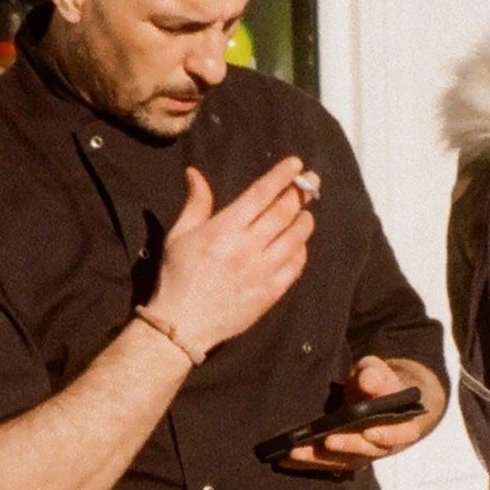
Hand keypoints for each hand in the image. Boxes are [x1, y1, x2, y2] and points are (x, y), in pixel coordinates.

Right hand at [152, 159, 316, 358]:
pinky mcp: (270, 293)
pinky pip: (295, 267)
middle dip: (300, 193)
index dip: (281, 176)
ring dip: (305, 221)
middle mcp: (247, 247)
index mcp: (224, 229)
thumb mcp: (179, 235)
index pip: (260, 194)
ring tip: (307, 213)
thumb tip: (195, 173)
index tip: (296, 164)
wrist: (183, 325)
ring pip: (295, 238)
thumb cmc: (177, 277)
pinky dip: (301, 251)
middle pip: (283, 212)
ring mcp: (262, 271)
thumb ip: (196, 203)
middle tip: (312, 181)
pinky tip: (299, 245)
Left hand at [287, 354, 444, 473]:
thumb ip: (375, 374)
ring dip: (318, 459)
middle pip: (367, 451)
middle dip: (346, 447)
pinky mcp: (342, 458)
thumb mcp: (377, 371)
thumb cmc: (377, 382)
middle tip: (327, 441)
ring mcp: (361, 454)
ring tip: (293, 453)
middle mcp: (383, 445)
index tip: (370, 432)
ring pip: (342, 461)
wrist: (375, 397)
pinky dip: (306, 463)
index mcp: (402, 424)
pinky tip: (284, 460)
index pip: (401, 433)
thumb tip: (369, 382)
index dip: (387, 435)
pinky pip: (326, 464)